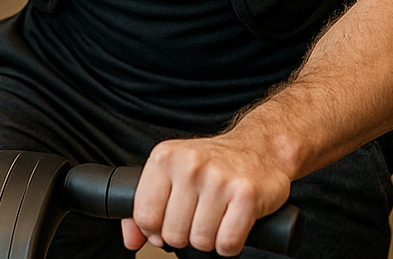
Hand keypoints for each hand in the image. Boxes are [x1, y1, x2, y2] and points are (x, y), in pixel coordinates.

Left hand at [121, 133, 292, 255]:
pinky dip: (230, 245)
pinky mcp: (246, 195)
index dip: (156, 230)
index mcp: (164, 157)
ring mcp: (218, 179)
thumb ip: (145, 205)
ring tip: (217, 218)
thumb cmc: (214, 163)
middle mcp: (189, 165)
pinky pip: (228, 244)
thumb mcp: (172, 173)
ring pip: (201, 242)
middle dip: (185, 235)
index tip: (169, 223)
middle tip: (199, 217)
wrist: (262, 147)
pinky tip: (232, 224)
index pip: (145, 215)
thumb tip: (131, 240)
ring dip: (210, 240)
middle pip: (173, 234)